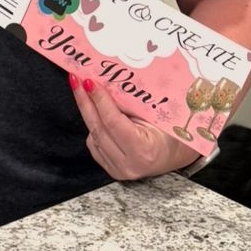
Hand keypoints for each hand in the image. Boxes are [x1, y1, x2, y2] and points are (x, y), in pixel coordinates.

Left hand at [68, 73, 197, 181]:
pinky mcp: (112, 170)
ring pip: (93, 136)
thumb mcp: (156, 115)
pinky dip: (94, 127)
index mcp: (143, 150)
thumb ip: (131, 103)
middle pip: (98, 128)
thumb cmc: (170, 132)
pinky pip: (94, 144)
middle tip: (76, 80)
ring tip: (83, 90)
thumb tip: (106, 82)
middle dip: (85, 102)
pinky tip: (95, 111)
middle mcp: (128, 164)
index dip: (99, 100)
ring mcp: (118, 170)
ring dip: (87, 112)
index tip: (88, 81)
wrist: (174, 155)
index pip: (112, 122)